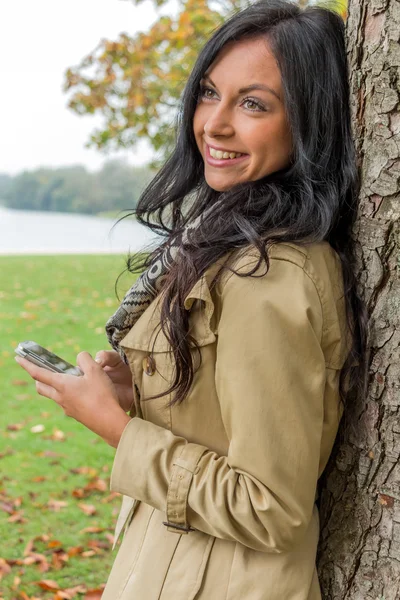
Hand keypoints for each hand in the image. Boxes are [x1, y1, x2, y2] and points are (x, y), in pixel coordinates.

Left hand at [14, 352, 130, 447]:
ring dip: (53, 387)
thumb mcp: (95, 370)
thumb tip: (80, 357)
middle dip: (38, 378)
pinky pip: (65, 402)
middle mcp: (60, 397)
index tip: (17, 358)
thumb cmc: (101, 395)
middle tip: (40, 370)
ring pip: (53, 395)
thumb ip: (85, 359)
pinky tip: (81, 393)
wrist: (108, 421)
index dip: (27, 364)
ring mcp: (67, 408)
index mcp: (62, 384)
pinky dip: (67, 395)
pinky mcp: (75, 414)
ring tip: (65, 380)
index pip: (38, 373)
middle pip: (41, 387)